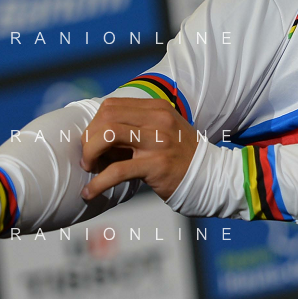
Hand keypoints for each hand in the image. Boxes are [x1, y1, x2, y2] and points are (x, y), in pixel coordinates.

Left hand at [79, 97, 198, 201]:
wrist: (209, 176)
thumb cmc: (179, 156)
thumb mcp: (162, 131)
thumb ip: (135, 127)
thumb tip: (96, 137)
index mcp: (156, 108)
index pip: (111, 106)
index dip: (94, 124)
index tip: (92, 143)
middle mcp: (158, 119)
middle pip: (106, 117)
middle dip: (89, 138)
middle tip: (88, 158)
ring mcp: (158, 141)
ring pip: (108, 136)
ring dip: (90, 153)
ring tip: (89, 168)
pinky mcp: (157, 165)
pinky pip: (117, 171)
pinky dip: (98, 183)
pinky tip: (90, 192)